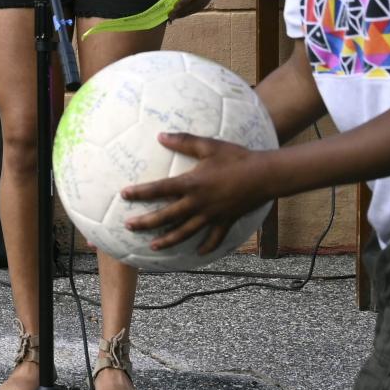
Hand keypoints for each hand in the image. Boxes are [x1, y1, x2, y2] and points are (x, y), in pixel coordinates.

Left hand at [121, 135, 273, 254]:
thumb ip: (183, 141)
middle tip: (128, 227)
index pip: (159, 189)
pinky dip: (206, 246)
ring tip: (154, 247)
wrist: (265, 175)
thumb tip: (161, 135)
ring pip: (185, 232)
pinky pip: (214, 238)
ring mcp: (212, 215)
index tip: (124, 195)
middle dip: (146, 223)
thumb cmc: (236, 158)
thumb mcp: (209, 146)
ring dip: (168, 240)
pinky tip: (198, 253)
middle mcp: (198, 203)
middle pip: (167, 216)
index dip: (140, 192)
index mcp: (191, 184)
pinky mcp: (225, 221)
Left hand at [171, 0, 222, 19]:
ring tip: (175, 16)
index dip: (185, 0)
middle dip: (185, 10)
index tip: (174, 7)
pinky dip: (191, 8)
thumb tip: (174, 1)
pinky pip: (201, 3)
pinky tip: (181, 12)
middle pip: (199, 2)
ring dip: (187, 11)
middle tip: (172, 15)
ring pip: (200, 5)